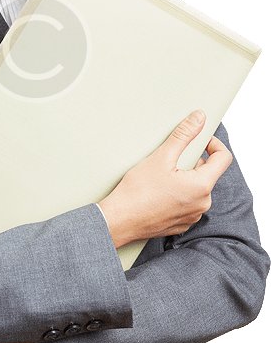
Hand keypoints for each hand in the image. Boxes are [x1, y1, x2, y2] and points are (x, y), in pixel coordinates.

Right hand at [98, 110, 232, 247]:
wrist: (119, 220)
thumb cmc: (137, 191)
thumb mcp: (161, 157)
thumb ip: (184, 135)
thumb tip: (199, 119)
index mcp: (202, 186)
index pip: (223, 158)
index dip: (213, 144)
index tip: (200, 139)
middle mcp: (203, 204)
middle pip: (207, 173)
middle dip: (192, 162)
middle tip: (169, 159)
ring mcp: (193, 216)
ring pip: (196, 188)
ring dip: (184, 178)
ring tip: (160, 177)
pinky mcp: (182, 224)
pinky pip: (187, 202)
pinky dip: (178, 193)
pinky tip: (158, 192)